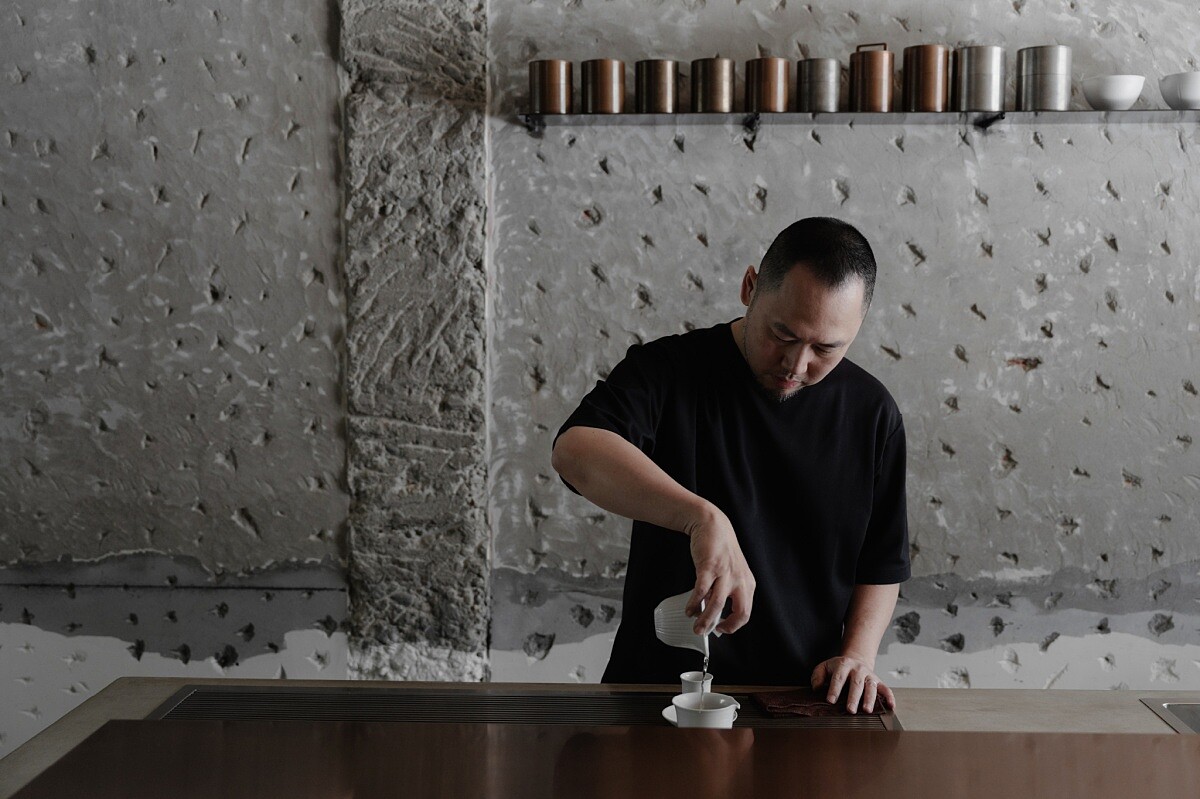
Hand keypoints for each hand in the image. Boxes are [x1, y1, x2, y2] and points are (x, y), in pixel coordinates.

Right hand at [684, 506, 755, 634]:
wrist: (712, 524)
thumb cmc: (720, 549)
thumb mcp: (732, 571)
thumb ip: (726, 590)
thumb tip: (713, 612)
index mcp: (747, 583)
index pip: (745, 612)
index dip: (733, 625)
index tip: (721, 628)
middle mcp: (739, 580)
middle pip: (739, 612)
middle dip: (723, 627)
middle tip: (708, 632)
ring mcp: (725, 573)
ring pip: (718, 604)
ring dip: (705, 619)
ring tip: (696, 626)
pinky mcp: (709, 567)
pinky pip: (702, 590)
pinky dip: (694, 602)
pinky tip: (689, 608)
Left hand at [810, 656, 895, 713]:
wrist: (855, 659)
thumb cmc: (837, 668)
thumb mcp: (824, 667)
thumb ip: (817, 676)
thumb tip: (816, 688)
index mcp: (843, 665)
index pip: (838, 678)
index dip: (834, 689)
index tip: (830, 700)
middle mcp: (857, 670)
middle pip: (856, 684)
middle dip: (853, 697)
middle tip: (850, 710)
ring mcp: (869, 676)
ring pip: (871, 687)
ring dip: (870, 699)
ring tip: (867, 710)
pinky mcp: (878, 681)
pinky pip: (886, 689)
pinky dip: (889, 697)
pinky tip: (890, 706)